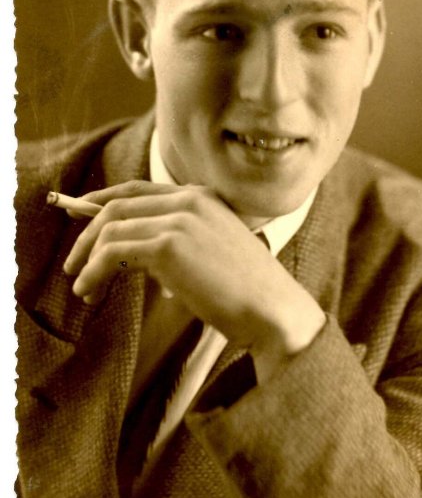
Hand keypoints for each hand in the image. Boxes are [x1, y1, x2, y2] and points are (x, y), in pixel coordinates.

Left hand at [63, 181, 325, 380]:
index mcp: (201, 197)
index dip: (102, 200)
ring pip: (111, 229)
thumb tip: (137, 256)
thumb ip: (179, 242)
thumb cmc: (247, 291)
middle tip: (74, 263)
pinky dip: (94, 271)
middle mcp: (188, 199)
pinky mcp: (168, 245)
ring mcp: (178, 219)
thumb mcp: (212, 252)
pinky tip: (89, 289)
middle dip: (87, 234)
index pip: (138, 189)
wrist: (272, 308)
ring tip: (83, 287)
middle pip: (117, 206)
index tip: (81, 217)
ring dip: (88, 258)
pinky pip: (114, 252)